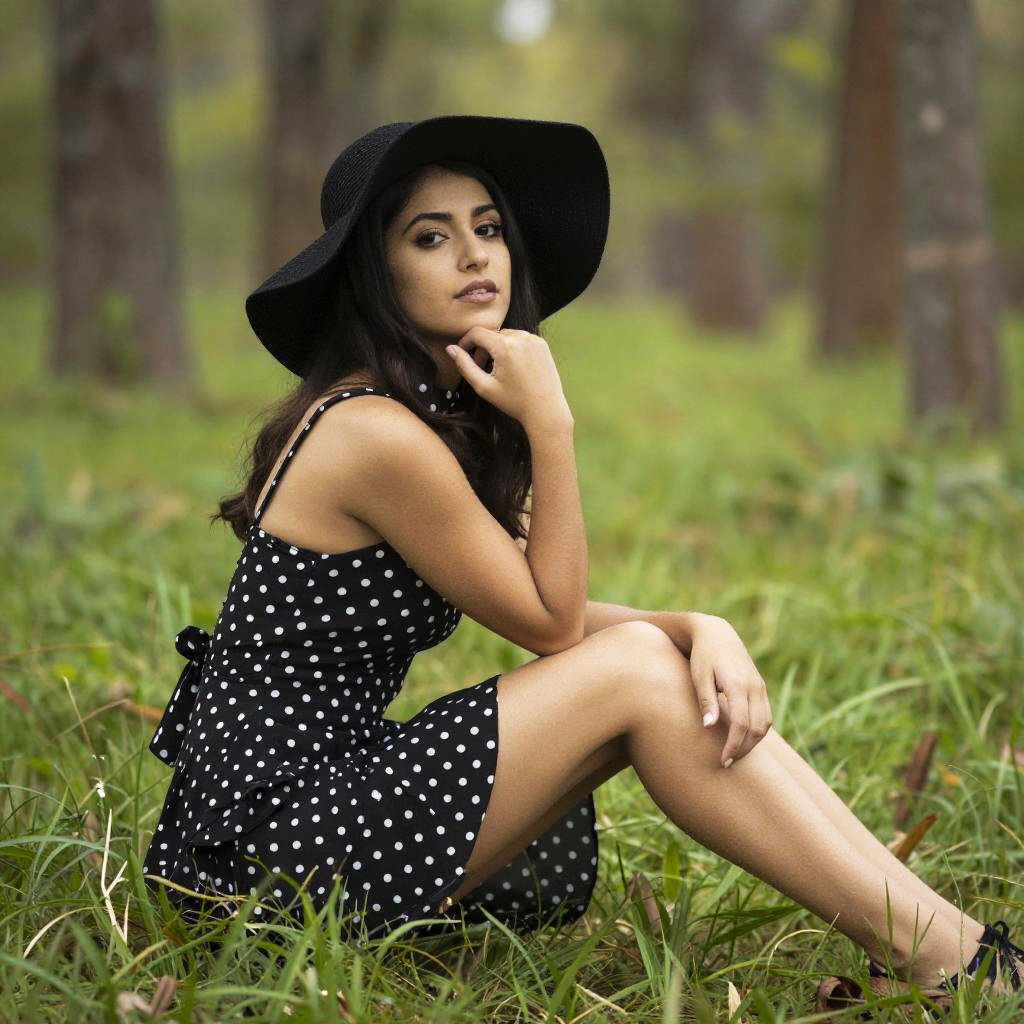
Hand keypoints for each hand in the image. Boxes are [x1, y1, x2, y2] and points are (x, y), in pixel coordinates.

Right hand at [445, 327, 571, 430]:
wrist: (545, 410)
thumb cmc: (514, 402)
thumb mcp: (484, 387)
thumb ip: (465, 366)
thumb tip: (451, 349)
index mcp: (505, 346)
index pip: (477, 332)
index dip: (466, 341)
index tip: (462, 353)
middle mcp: (521, 337)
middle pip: (491, 334)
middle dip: (482, 348)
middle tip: (482, 368)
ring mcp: (534, 339)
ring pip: (505, 335)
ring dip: (497, 348)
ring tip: (498, 369)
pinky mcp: (542, 344)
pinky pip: (520, 339)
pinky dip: (512, 348)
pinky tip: (513, 367)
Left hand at [687, 614, 771, 766]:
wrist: (716, 634)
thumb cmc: (703, 656)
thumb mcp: (699, 677)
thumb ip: (706, 701)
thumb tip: (710, 727)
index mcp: (738, 685)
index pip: (741, 725)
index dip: (733, 746)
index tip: (723, 761)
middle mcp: (754, 687)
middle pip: (757, 728)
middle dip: (744, 749)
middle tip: (727, 762)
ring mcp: (760, 687)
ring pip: (765, 724)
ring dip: (753, 742)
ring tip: (735, 754)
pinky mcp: (760, 687)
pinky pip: (765, 715)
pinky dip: (757, 730)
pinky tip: (743, 738)